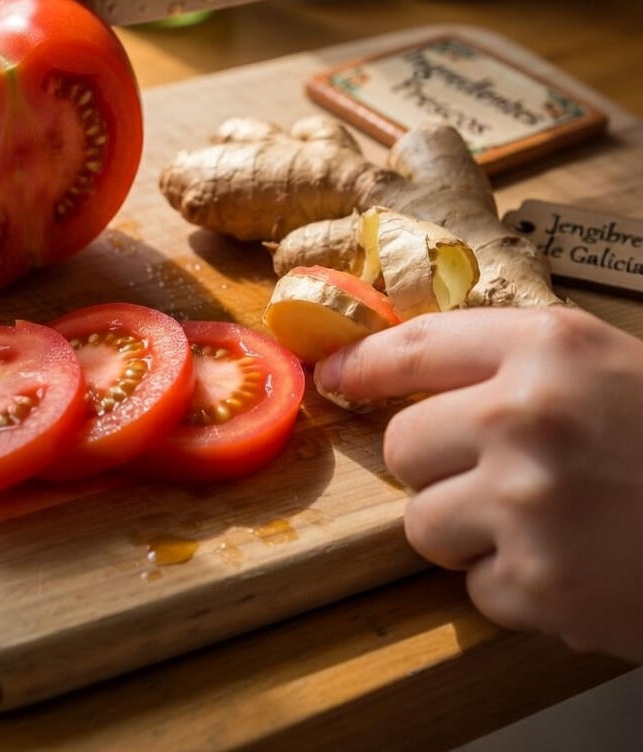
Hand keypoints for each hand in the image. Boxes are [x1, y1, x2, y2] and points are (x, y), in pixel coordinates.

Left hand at [315, 307, 642, 662]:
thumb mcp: (601, 364)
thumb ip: (507, 360)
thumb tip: (404, 373)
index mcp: (544, 348)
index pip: (413, 348)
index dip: (363, 366)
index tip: (335, 378)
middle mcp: (524, 417)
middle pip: (404, 447)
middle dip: (434, 465)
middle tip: (494, 472)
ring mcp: (526, 504)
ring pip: (424, 524)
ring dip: (468, 530)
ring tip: (542, 522)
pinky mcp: (538, 585)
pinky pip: (476, 587)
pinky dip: (514, 585)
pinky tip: (573, 563)